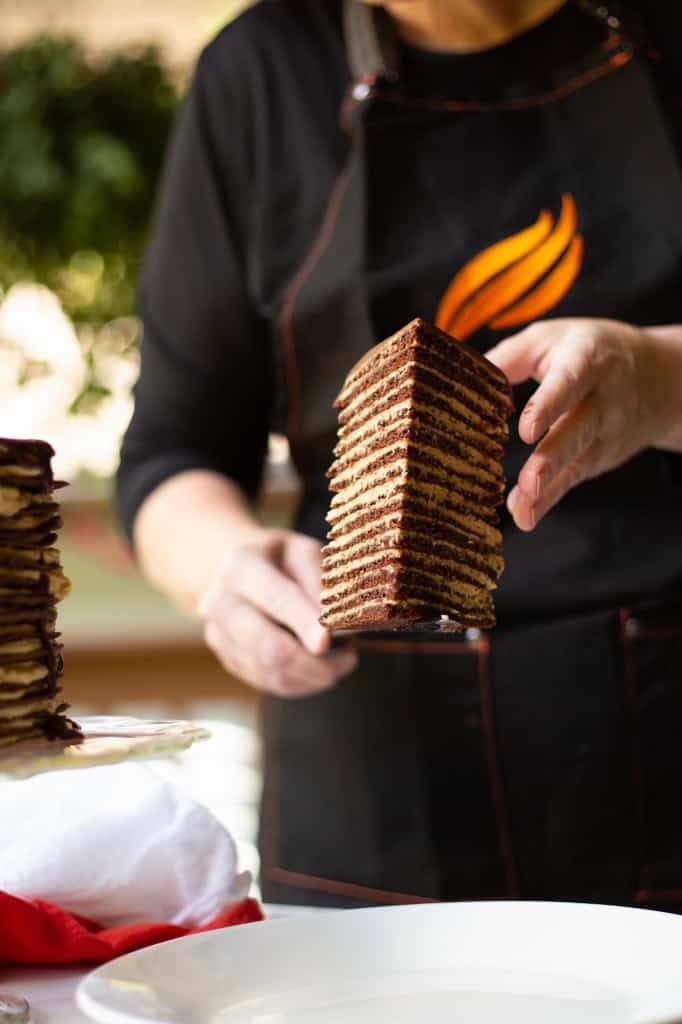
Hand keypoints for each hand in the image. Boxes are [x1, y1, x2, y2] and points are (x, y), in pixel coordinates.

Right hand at [198, 528, 356, 696]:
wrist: (243, 572)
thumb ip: (318, 581)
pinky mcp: (227, 658)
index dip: (302, 623)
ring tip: (339, 664)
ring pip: (270, 671)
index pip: (275, 600)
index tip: (326, 641)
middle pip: (268, 647)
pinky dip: (299, 682)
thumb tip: (333, 620)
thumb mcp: (303, 552)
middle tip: (348, 660)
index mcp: (240, 567)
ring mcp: (219, 634)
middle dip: (313, 662)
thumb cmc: (281, 561)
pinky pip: (267, 682)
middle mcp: (221, 602)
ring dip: (311, 676)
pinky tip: (317, 671)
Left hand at [486, 318, 681, 530]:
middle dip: (554, 457)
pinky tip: (526, 516)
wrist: (658, 377)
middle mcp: (601, 400)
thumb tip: (468, 379)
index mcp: (585, 361)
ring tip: (523, 506)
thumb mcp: (551, 339)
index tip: (526, 429)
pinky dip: (549, 500)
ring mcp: (604, 433)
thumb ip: (510, 356)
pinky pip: (572, 480)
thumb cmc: (589, 352)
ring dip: (548, 488)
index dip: (548, 406)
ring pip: (576, 462)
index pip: (568, 383)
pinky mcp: (598, 458)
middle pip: (578, 430)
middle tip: (530, 481)